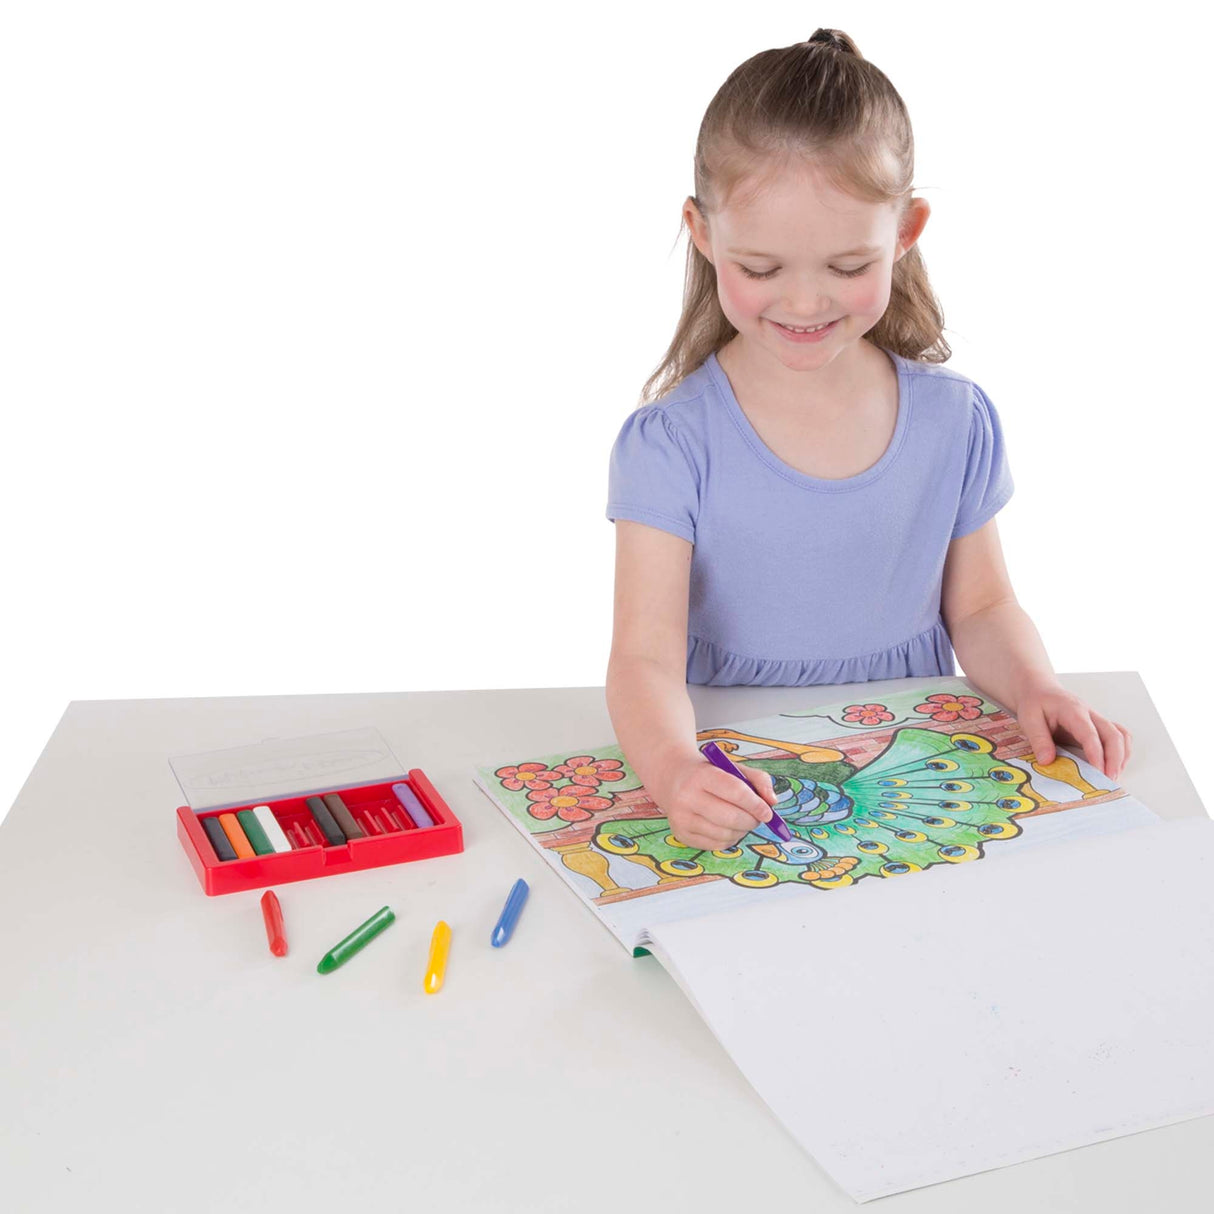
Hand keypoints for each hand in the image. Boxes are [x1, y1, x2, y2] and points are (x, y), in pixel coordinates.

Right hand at [650, 751, 777, 850]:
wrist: (672, 777)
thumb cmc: (708, 773)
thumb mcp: (732, 767)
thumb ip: (758, 780)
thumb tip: (772, 802)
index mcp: (701, 775)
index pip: (735, 792)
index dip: (756, 804)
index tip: (768, 812)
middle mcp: (687, 797)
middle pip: (731, 817)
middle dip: (752, 820)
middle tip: (758, 817)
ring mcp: (681, 818)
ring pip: (725, 834)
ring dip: (742, 831)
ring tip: (742, 820)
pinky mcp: (681, 834)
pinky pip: (716, 845)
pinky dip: (730, 839)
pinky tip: (728, 828)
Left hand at [1013, 676, 1132, 780]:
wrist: (1040, 690)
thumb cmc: (1035, 702)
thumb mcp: (1028, 718)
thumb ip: (1038, 739)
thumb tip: (1047, 761)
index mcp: (1073, 711)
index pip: (1090, 734)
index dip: (1097, 754)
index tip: (1098, 772)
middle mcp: (1090, 715)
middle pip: (1113, 735)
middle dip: (1115, 760)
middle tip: (1109, 781)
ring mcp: (1096, 720)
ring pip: (1120, 736)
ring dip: (1121, 757)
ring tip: (1112, 777)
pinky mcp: (1097, 727)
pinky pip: (1118, 737)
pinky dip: (1121, 752)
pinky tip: (1112, 766)